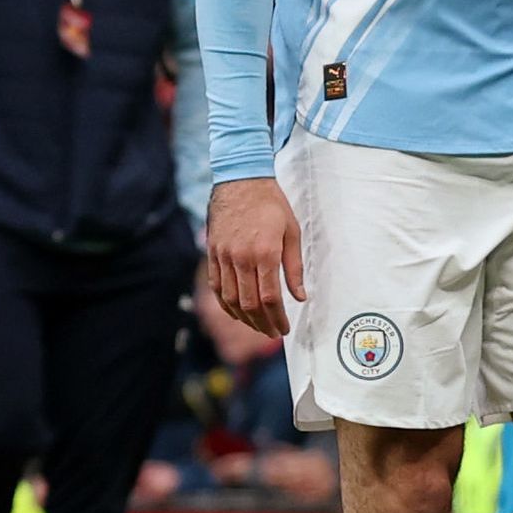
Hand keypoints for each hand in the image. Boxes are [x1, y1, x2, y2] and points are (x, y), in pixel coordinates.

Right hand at [205, 176, 302, 335]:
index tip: (284, 328)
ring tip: (257, 326)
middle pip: (249, 303)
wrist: (241, 180)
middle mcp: (241, 258)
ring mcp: (223, 256)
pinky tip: (236, 312)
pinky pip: (216, 286)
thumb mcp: (291, 232)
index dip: (277, 318)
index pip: (269, 298)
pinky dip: (225, 304)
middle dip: (262, 323)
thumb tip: (300, 297)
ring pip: (230, 299)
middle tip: (273, 332)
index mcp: (264, 253)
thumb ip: (294, 267)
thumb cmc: (271, 205)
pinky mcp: (212, 253)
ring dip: (244, 318)